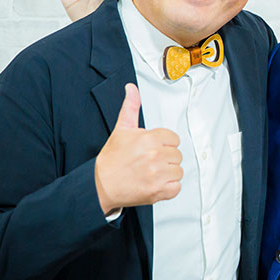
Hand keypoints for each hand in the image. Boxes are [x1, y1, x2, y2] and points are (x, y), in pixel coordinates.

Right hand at [94, 84, 181, 214]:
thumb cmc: (112, 158)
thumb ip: (131, 107)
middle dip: (165, 158)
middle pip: (177, 155)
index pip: (174, 139)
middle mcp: (155, 156)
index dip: (163, 144)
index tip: (151, 149)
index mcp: (149, 139)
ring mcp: (157, 175)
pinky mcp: (158, 191)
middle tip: (149, 162)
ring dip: (167, 173)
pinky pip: (176, 187)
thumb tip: (131, 88)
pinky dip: (168, 188)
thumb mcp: (122, 129)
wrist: (101, 185)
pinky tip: (154, 183)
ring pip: (178, 171)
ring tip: (151, 173)